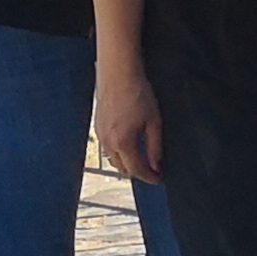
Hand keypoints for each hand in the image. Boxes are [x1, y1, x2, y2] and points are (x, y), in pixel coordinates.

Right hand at [95, 67, 162, 183]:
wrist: (118, 76)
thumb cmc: (138, 95)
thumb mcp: (154, 122)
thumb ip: (155, 147)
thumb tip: (157, 165)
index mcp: (122, 142)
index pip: (136, 169)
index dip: (149, 177)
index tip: (159, 179)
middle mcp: (107, 142)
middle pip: (122, 168)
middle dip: (138, 172)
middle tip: (153, 171)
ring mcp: (99, 135)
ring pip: (113, 159)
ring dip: (127, 164)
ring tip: (143, 161)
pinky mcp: (97, 127)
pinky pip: (108, 148)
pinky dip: (119, 153)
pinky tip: (130, 147)